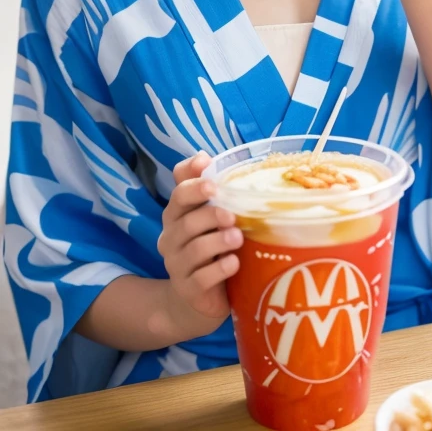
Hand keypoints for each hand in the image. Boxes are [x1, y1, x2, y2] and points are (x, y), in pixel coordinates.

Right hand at [157, 152, 242, 331]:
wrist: (197, 298)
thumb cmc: (210, 248)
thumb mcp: (208, 217)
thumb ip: (205, 189)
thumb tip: (203, 155)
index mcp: (176, 214)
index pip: (178, 193)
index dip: (193, 182)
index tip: (212, 176)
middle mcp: (171, 237)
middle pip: (186, 220)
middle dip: (210, 215)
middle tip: (232, 216)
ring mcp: (176, 265)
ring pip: (194, 249)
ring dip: (218, 241)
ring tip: (238, 238)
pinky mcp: (188, 290)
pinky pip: (201, 278)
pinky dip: (220, 269)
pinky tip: (233, 263)